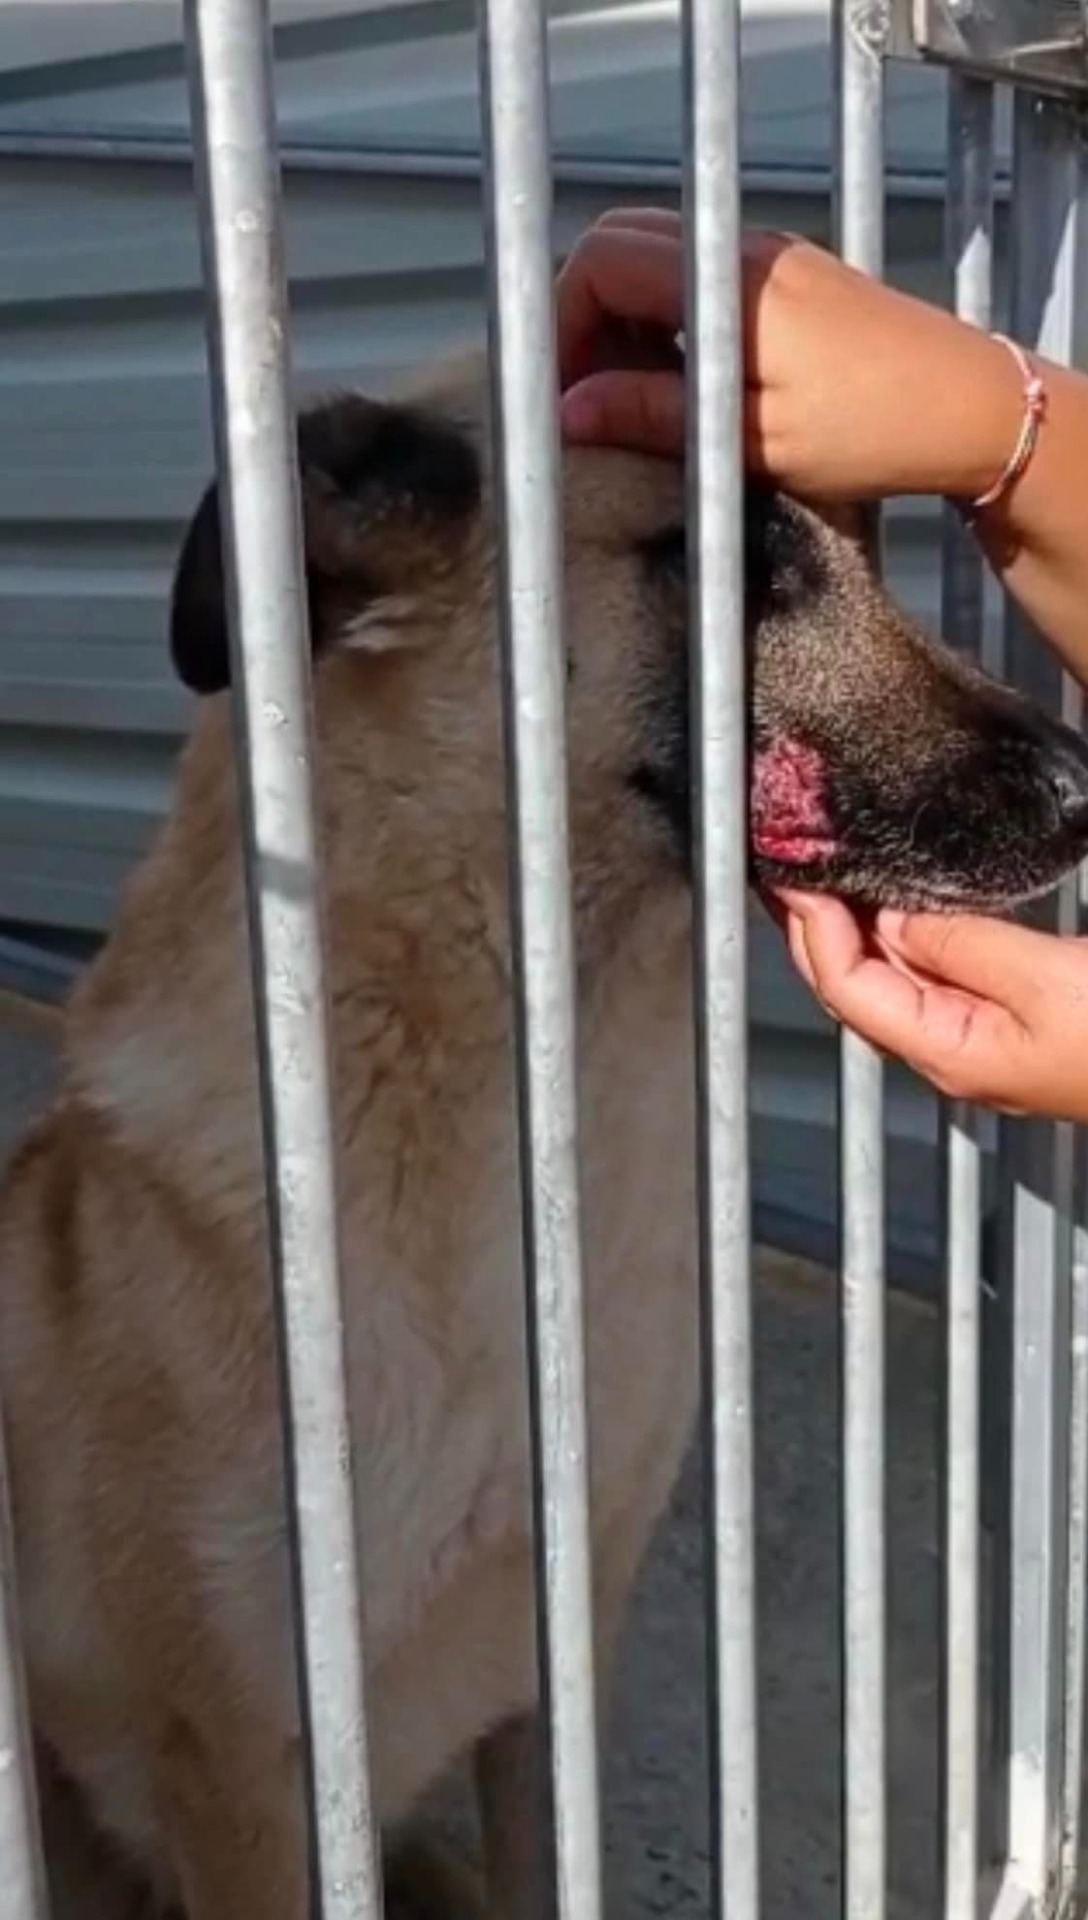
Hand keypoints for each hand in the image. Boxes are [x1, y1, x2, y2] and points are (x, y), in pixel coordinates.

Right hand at [556, 209, 1023, 502]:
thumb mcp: (750, 439)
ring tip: (628, 398)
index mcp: (727, 281)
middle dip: (584, 314)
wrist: (968, 408)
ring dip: (625, 317)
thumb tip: (567, 414)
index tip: (559, 391)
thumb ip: (654, 416)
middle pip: (621, 245)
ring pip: (660, 258)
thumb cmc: (870, 429)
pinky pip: (702, 275)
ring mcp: (769, 256)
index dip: (562, 323)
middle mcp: (743, 249)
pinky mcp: (790, 278)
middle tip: (583, 394)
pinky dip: (668, 316)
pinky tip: (681, 383)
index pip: (599, 261)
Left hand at [771, 889, 1087, 1120]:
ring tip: (834, 875)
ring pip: (893, 982)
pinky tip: (906, 905)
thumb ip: (963, 944)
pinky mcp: (1015, 1022)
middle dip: (816, 928)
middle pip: (856, 988)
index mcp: (952, 1052)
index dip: (809, 927)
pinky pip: (937, 978)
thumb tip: (893, 916)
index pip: (847, 986)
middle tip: (794, 865)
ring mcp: (983, 1042)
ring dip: (857, 929)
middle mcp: (955, 1055)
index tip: (790, 872)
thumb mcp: (1049, 978)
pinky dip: (908, 936)